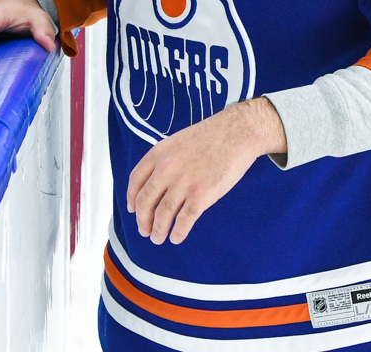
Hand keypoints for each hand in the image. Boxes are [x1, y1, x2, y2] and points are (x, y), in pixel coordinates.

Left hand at [126, 98, 285, 244]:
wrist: (238, 133)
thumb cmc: (213, 135)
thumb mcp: (179, 141)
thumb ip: (165, 159)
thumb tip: (158, 181)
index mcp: (159, 154)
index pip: (135, 181)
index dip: (132, 198)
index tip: (133, 209)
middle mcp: (166, 169)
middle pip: (145, 202)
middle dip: (142, 220)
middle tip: (144, 230)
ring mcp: (183, 183)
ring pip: (163, 215)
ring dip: (158, 231)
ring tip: (158, 238)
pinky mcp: (201, 195)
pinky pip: (184, 220)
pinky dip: (178, 233)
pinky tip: (177, 237)